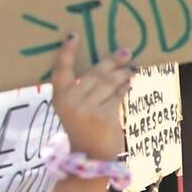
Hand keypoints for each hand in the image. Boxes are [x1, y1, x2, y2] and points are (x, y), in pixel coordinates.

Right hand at [51, 35, 133, 160]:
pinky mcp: (104, 116)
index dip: (66, 52)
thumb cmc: (84, 128)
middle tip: (125, 52)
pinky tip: (129, 83)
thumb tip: (109, 66)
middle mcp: (70, 101)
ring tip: (131, 68)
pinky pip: (117, 96)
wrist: (91, 156)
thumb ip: (83, 90)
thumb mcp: (75, 108)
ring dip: (122, 73)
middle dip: (111, 61)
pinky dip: (124, 88)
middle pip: (94, 73)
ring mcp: (87, 109)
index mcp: (59, 97)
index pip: (60, 70)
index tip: (73, 35)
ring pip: (108, 83)